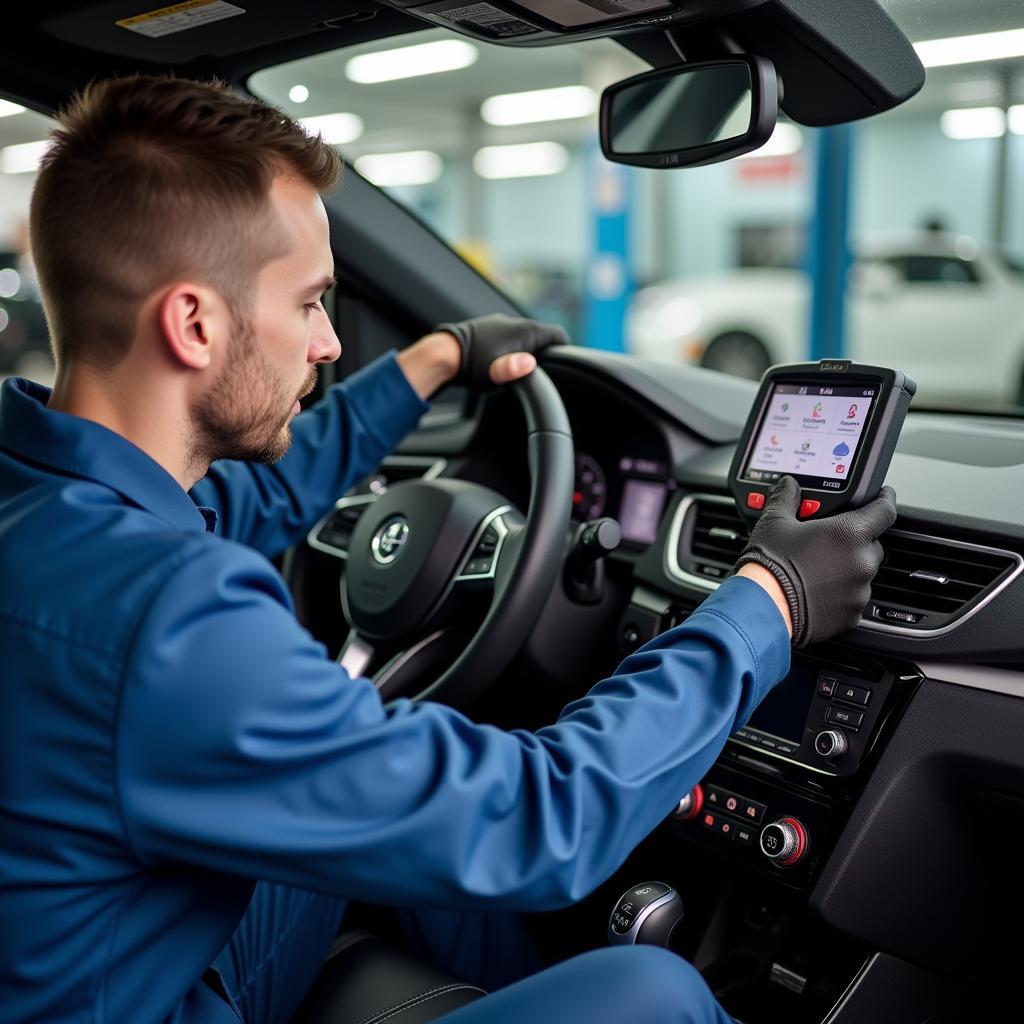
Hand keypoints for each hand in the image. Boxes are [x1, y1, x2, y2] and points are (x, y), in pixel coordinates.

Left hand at [434, 313, 568, 391]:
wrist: (443, 354)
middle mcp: (515, 322)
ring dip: (528, 350)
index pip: (558, 335)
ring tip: (522, 370)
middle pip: (543, 336)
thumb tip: (528, 363)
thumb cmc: (470, 366)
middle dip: (546, 352)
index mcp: (524, 331)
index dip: (565, 349)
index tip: (566, 364)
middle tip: (544, 373)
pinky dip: (512, 348)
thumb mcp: (494, 375)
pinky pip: (509, 337)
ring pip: (525, 336)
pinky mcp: (490, 327)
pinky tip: (503, 362)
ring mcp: (501, 323)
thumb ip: (513, 369)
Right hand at [734, 475, 896, 646]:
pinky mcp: (851, 617)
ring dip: (846, 569)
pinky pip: (852, 600)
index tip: (882, 496)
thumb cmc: (769, 565)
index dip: (884, 499)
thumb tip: (789, 486)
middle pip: (872, 544)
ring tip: (817, 570)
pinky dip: (839, 595)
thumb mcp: (774, 522)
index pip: (884, 511)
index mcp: (849, 534)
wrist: (761, 606)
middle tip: (828, 542)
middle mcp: (861, 562)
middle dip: (854, 541)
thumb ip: (787, 498)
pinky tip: (817, 591)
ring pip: (862, 573)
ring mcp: (858, 592)